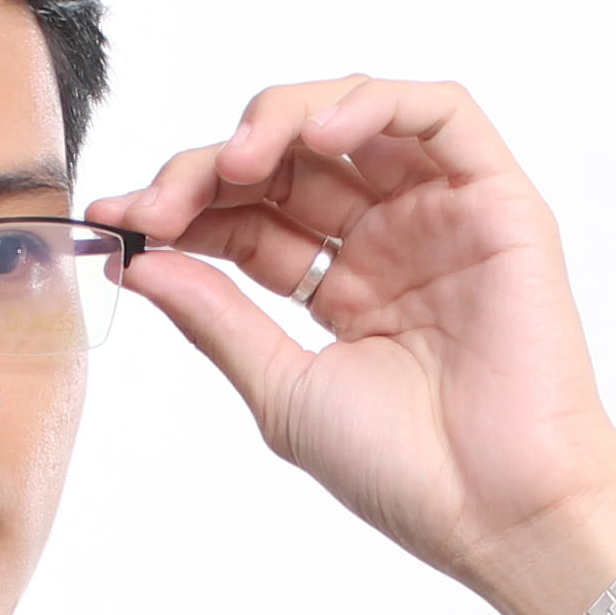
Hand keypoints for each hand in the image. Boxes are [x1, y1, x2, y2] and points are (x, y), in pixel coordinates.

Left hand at [88, 78, 615, 614]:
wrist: (496, 509)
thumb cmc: (404, 470)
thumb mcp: (282, 389)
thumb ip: (215, 317)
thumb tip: (136, 261)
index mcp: (337, 286)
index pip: (246, 217)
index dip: (181, 209)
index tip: (119, 223)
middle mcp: (387, 240)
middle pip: (285, 161)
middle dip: (210, 168)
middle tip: (159, 203)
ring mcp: (440, 215)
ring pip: (352, 118)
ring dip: (279, 123)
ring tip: (231, 164)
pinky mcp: (496, 200)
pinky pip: (439, 114)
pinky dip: (372, 105)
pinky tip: (315, 136)